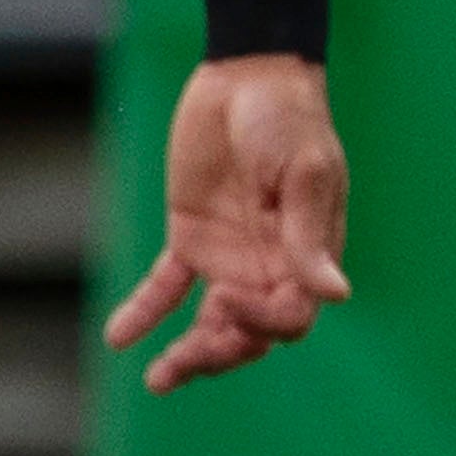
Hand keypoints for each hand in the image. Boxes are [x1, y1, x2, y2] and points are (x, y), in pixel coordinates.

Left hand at [110, 58, 355, 391]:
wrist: (247, 77)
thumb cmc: (288, 119)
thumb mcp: (302, 173)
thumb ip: (308, 235)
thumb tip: (335, 294)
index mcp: (306, 253)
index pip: (290, 314)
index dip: (259, 321)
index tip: (224, 297)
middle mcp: (270, 263)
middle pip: (250, 332)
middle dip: (219, 352)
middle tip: (180, 364)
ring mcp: (230, 254)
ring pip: (210, 321)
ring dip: (188, 351)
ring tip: (158, 378)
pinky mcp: (191, 237)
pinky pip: (167, 286)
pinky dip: (145, 311)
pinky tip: (120, 337)